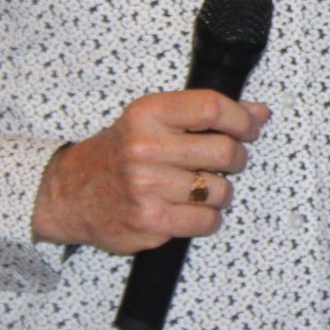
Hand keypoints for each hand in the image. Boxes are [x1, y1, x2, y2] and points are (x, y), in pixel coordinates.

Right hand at [30, 90, 271, 252]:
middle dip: (237, 159)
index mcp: (149, 113)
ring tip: (198, 187)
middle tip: (226, 162)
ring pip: (221, 190)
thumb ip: (206, 113)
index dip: (242, 119)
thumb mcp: (154, 120)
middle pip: (225, 151)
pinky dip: (207, 218)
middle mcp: (145, 148)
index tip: (249, 128)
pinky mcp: (149, 222)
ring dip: (220, 192)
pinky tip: (189, 209)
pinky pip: (207, 221)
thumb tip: (260, 113)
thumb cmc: (118, 153)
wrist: (69, 193)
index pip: (212, 107)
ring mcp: (146, 187)